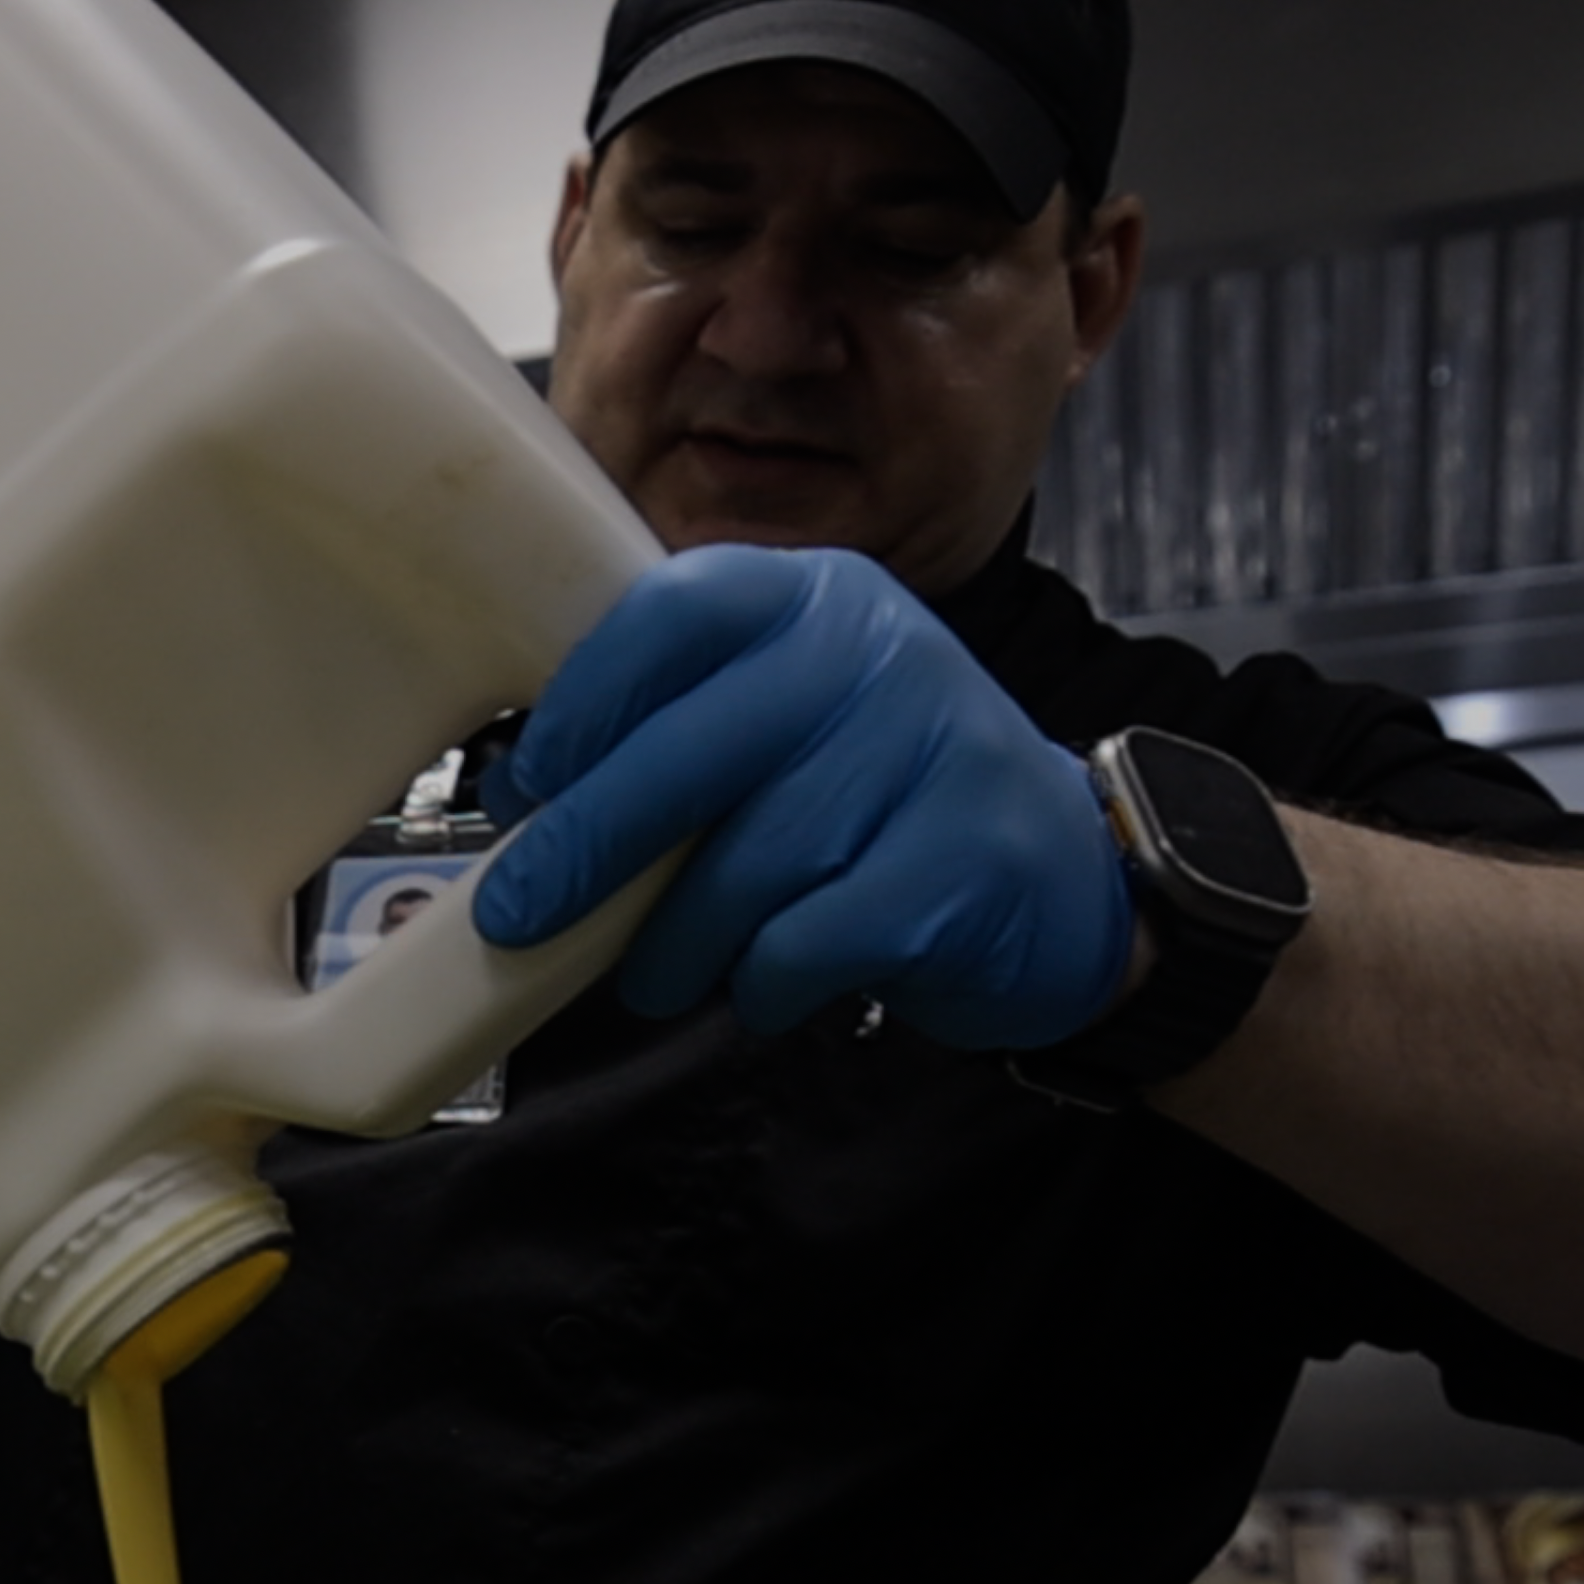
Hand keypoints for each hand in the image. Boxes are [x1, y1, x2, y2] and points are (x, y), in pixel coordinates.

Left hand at [471, 545, 1132, 1051]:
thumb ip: (676, 727)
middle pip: (693, 751)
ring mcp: (935, 749)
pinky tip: (765, 985)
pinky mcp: (966, 860)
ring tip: (656, 974)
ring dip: (676, 940)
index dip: (584, 704)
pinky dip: (764, 980)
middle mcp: (880, 651)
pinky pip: (810, 937)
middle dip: (588, 845)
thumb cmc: (879, 802)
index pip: (675, 614)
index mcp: (814, 598)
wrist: (1061, 876)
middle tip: (522, 913)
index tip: (524, 785)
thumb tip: (523, 796)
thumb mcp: (786, 721)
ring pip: (746, 863)